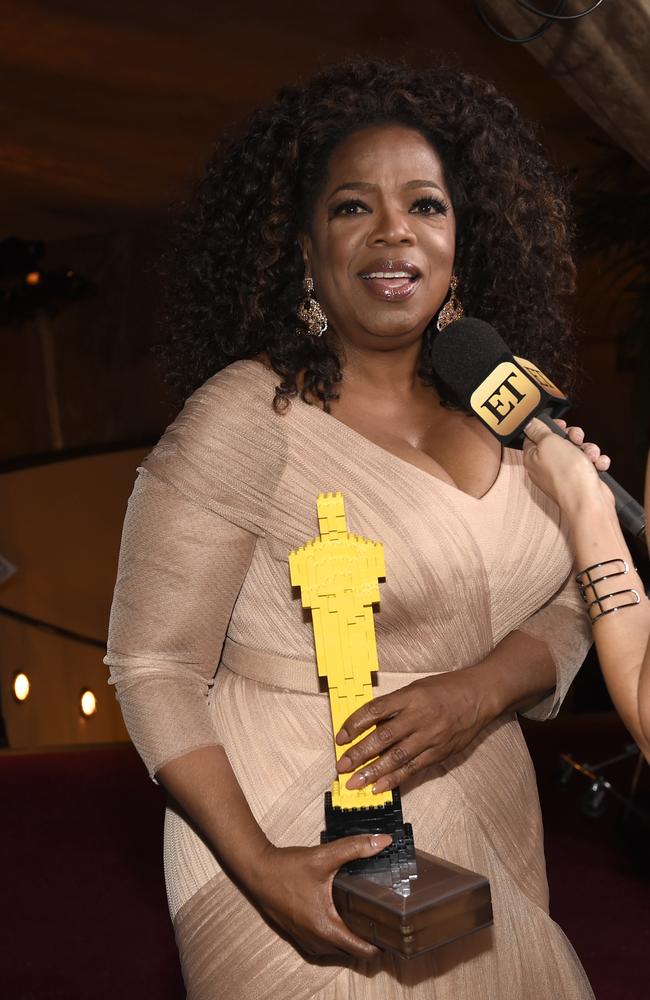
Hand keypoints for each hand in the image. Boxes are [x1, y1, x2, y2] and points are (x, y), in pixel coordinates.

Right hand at [247, 834, 391, 958]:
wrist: (257, 870)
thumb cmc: (288, 867)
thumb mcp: (324, 856)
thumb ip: (355, 848)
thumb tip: (384, 841)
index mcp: (325, 927)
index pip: (362, 951)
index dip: (381, 944)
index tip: (393, 931)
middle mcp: (316, 941)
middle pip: (352, 952)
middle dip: (368, 940)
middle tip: (383, 920)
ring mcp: (306, 941)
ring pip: (338, 950)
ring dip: (350, 939)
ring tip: (365, 918)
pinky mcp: (298, 937)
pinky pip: (324, 946)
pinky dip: (335, 938)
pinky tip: (340, 917)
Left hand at [334, 668, 492, 794]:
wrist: (480, 695)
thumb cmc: (446, 688)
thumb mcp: (416, 688)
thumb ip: (394, 705)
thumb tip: (368, 724)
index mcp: (410, 696)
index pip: (375, 710)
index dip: (355, 724)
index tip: (341, 737)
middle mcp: (418, 716)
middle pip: (383, 737)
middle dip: (359, 753)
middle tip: (341, 766)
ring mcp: (430, 736)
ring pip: (397, 757)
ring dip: (373, 772)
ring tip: (355, 783)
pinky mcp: (439, 752)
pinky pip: (413, 768)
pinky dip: (395, 779)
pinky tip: (379, 787)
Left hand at [523, 417, 613, 514]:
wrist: (588, 500)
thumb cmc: (566, 475)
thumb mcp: (548, 442)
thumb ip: (538, 430)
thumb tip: (528, 422)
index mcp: (532, 458)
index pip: (535, 436)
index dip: (548, 428)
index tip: (559, 425)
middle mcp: (546, 466)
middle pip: (559, 442)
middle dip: (573, 437)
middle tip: (576, 439)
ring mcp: (564, 474)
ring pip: (577, 451)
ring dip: (588, 449)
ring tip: (590, 456)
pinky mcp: (580, 480)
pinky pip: (589, 463)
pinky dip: (596, 462)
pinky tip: (597, 465)